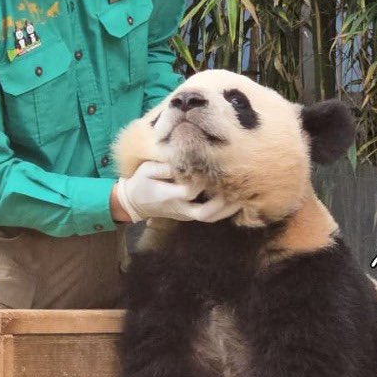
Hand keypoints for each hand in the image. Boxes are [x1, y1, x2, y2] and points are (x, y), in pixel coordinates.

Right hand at [113, 160, 242, 223]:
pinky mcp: (190, 215)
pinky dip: (223, 209)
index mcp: (168, 196)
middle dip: (223, 203)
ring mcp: (186, 215)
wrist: (134, 202)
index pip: (189, 192)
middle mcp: (180, 209)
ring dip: (227, 209)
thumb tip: (183, 159)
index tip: (211, 167)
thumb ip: (164, 166)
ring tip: (242, 195)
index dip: (201, 181)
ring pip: (210, 218)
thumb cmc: (141, 182)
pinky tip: (234, 198)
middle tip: (238, 188)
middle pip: (205, 213)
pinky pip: (209, 216)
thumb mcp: (147, 170)